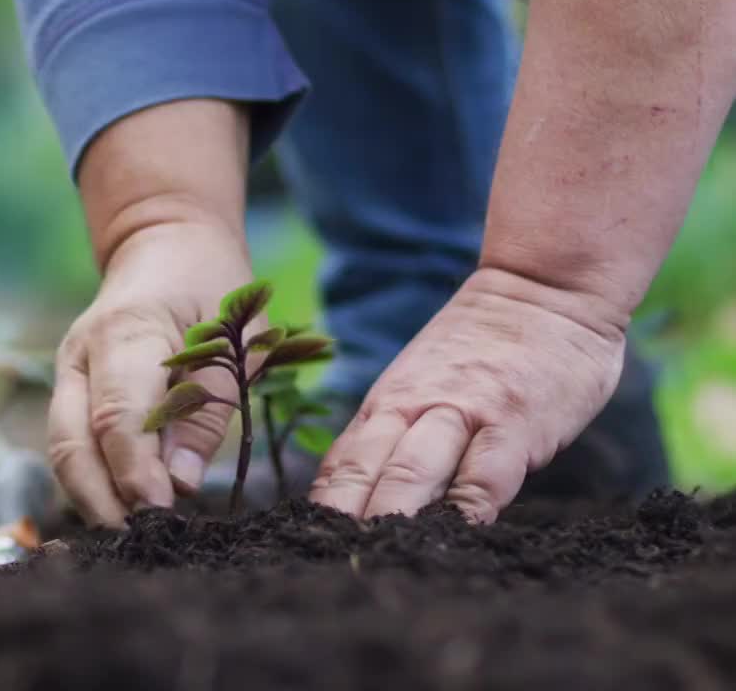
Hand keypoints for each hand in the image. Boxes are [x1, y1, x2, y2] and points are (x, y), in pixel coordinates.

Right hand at [49, 217, 257, 526]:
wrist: (164, 245)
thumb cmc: (211, 288)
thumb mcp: (235, 339)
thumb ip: (209, 409)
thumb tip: (182, 485)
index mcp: (126, 330)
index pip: (117, 416)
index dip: (135, 472)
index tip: (162, 514)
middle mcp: (80, 354)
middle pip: (71, 442)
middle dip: (101, 501)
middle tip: (143, 543)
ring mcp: (67, 372)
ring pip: (63, 450)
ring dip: (92, 499)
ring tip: (134, 537)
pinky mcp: (68, 391)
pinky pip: (71, 445)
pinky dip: (91, 482)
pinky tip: (123, 510)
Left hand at [308, 268, 629, 522]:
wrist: (543, 285)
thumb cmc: (484, 349)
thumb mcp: (422, 382)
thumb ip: (399, 433)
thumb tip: (365, 495)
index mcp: (387, 404)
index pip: (341, 463)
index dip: (322, 508)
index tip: (303, 547)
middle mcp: (414, 408)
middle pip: (364, 468)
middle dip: (342, 518)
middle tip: (324, 561)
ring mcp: (464, 413)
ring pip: (412, 469)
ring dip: (389, 513)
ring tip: (372, 554)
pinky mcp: (514, 422)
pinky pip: (486, 472)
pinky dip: (466, 507)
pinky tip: (451, 535)